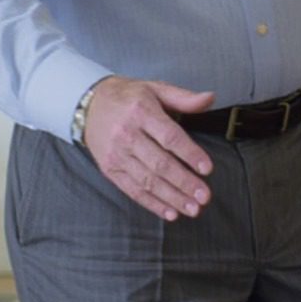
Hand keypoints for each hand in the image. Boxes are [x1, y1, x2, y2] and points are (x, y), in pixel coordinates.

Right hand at [81, 76, 215, 220]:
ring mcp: (117, 155)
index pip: (170, 137)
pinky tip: (170, 213)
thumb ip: (184, 97)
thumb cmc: (130, 97)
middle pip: (159, 163)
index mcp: (142, 112)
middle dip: (184, 182)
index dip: (190, 154)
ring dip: (171, 197)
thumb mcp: (156, 88)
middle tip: (204, 197)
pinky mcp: (110, 169)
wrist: (90, 105)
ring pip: (147, 181)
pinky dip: (152, 203)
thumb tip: (210, 98)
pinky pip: (132, 190)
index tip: (207, 169)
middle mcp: (127, 135)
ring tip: (192, 208)